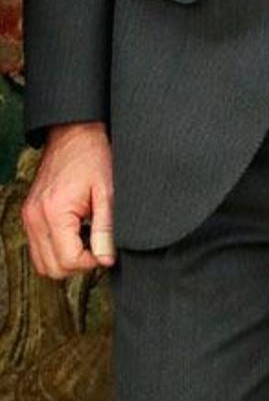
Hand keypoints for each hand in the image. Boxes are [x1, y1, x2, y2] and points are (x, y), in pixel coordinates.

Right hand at [21, 122, 116, 277]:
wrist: (73, 133)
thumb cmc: (92, 156)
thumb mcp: (107, 191)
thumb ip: (106, 228)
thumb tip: (106, 259)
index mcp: (54, 212)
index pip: (68, 260)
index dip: (91, 262)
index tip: (105, 249)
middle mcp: (35, 217)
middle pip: (52, 268)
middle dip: (78, 264)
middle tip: (97, 246)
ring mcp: (28, 216)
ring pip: (42, 262)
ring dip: (65, 258)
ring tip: (87, 238)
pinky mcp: (29, 213)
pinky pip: (37, 246)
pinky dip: (55, 248)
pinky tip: (75, 232)